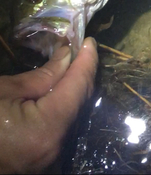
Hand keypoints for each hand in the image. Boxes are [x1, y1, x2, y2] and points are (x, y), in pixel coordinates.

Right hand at [0, 38, 96, 173]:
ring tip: (74, 64)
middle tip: (83, 48)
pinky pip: (64, 129)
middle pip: (80, 103)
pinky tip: (64, 89)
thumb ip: (44, 75)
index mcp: (46, 130)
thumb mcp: (5, 90)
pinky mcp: (46, 163)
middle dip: (83, 73)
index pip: (78, 88)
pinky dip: (66, 107)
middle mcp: (56, 149)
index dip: (87, 61)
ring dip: (76, 89)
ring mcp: (52, 160)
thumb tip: (68, 56)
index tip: (90, 41)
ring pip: (75, 116)